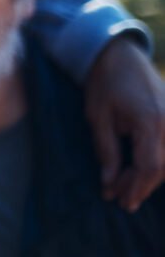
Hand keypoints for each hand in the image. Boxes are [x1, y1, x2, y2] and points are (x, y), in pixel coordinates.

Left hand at [85, 35, 164, 210]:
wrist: (119, 55)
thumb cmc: (105, 83)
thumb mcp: (98, 118)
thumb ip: (107, 151)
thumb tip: (110, 183)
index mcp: (151, 121)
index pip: (150, 166)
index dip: (135, 187)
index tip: (119, 201)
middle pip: (162, 167)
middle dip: (140, 185)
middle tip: (120, 199)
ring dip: (148, 177)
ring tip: (126, 187)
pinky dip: (156, 163)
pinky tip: (139, 171)